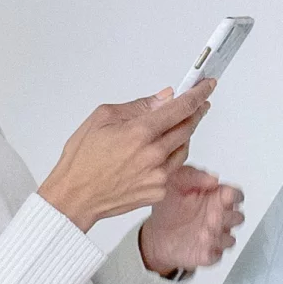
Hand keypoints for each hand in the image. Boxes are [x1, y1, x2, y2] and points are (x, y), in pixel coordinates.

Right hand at [38, 85, 209, 234]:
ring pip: (184, 148)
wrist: (75, 196)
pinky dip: (172, 156)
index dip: (198, 94)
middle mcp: (153, 155)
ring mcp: (158, 175)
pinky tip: (160, 151)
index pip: (181, 108)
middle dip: (196, 112)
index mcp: (140, 132)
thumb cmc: (82, 159)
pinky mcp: (159, 191)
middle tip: (199, 103)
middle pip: (188, 128)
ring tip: (174, 127)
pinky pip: (174, 168)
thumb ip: (138, 106)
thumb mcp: (103, 118)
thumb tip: (164, 98)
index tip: (207, 86)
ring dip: (184, 134)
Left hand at [140, 165, 244, 275]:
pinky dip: (210, 252)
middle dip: (228, 216)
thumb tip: (213, 179)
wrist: (157, 234)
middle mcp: (219, 217)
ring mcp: (215, 237)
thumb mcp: (175, 181)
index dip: (234, 195)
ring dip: (219, 235)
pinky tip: (199, 244)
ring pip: (230, 238)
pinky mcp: (207, 254)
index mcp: (215, 198)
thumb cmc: (169, 207)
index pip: (236, 195)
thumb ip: (192, 175)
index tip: (224, 195)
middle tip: (211, 214)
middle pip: (238, 217)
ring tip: (202, 230)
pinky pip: (217, 256)